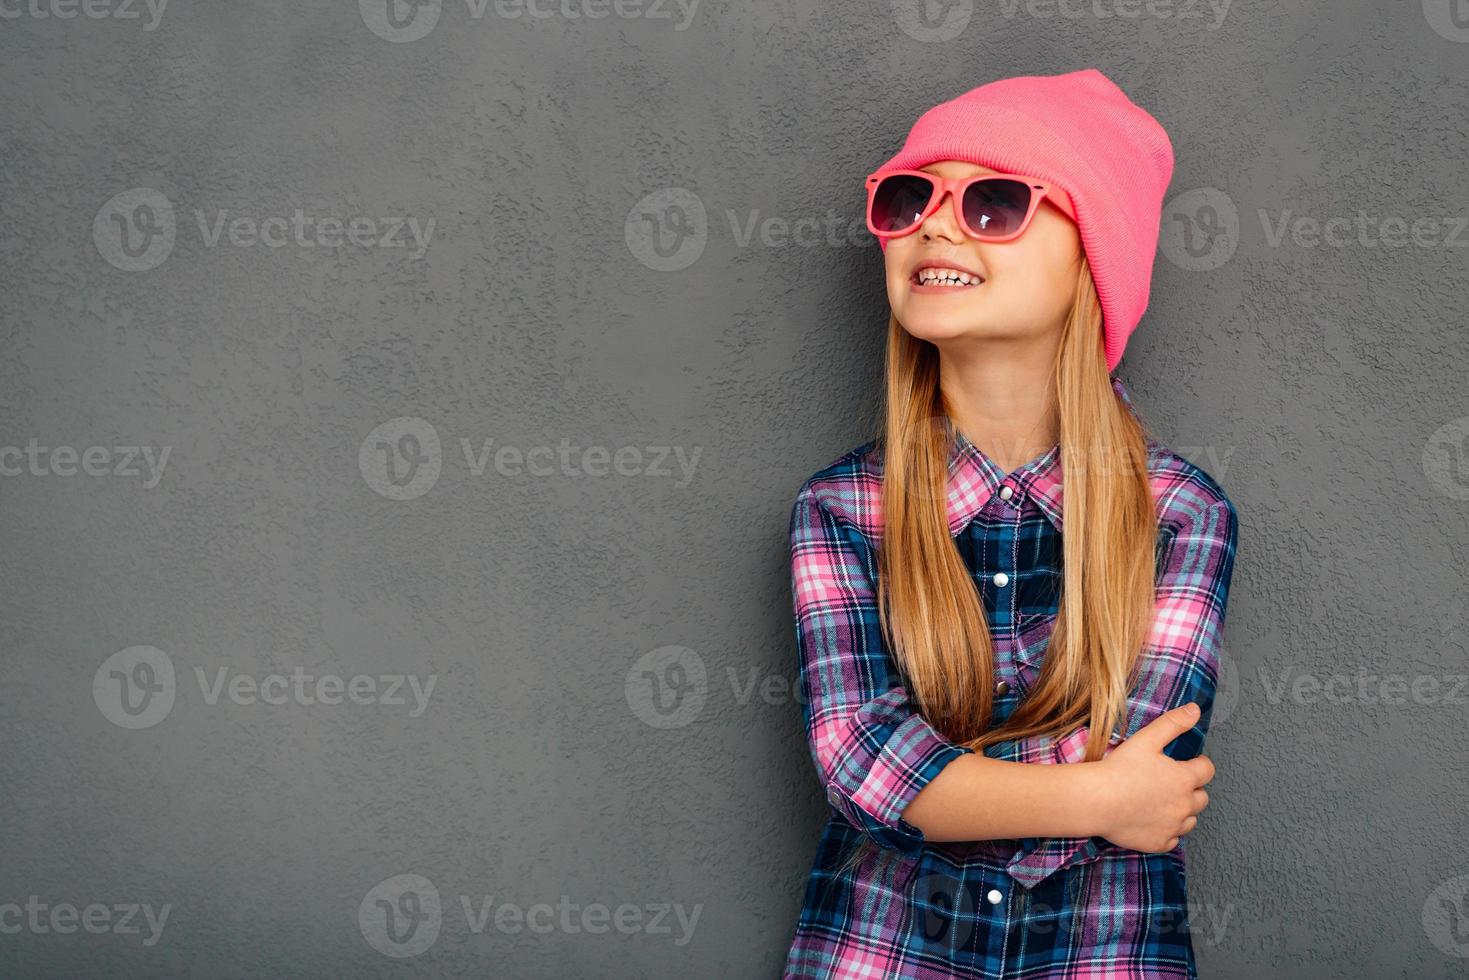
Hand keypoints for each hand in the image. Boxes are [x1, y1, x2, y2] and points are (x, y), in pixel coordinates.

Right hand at [1092, 702, 1213, 852]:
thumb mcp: (1146, 739)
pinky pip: (1173, 839)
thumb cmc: (1118, 770)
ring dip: (1182, 811)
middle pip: (1202, 798)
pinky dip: (1167, 831)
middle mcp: (1183, 805)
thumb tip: (1195, 710)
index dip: (1199, 764)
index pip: (1207, 770)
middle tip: (1171, 783)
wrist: (1096, 800)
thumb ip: (1173, 723)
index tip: (1189, 762)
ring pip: (1190, 820)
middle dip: (1192, 789)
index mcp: (1183, 779)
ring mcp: (1172, 826)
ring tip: (1161, 802)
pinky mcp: (1159, 842)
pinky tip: (1151, 820)